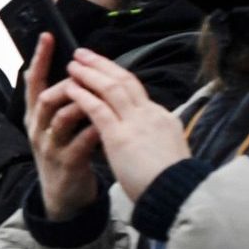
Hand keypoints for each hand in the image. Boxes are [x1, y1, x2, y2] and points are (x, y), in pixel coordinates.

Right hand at [25, 34, 105, 220]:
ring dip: (81, 103)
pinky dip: (94, 130)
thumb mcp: (58, 124)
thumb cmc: (66, 152)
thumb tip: (79, 68)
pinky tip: (107, 123)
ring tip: (98, 95)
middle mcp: (38, 129)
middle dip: (65, 81)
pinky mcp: (66, 163)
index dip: (40, 59)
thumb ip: (65, 99)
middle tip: (82, 71)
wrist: (63, 195)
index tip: (47, 36)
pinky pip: (80, 142)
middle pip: (45, 97)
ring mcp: (50, 147)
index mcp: (36, 116)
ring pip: (62, 117)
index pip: (34, 81)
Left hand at [64, 48, 188, 203]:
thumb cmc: (172, 182)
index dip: (117, 77)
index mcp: (162, 119)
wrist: (179, 194)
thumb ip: (155, 140)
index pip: (137, 92)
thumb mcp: (168, 152)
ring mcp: (136, 123)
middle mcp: (150, 115)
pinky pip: (98, 108)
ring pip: (111, 88)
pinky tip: (70, 87)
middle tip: (84, 54)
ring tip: (73, 63)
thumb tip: (147, 139)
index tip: (103, 69)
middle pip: (126, 81)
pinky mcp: (120, 137)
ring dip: (90, 73)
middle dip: (103, 65)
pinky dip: (83, 95)